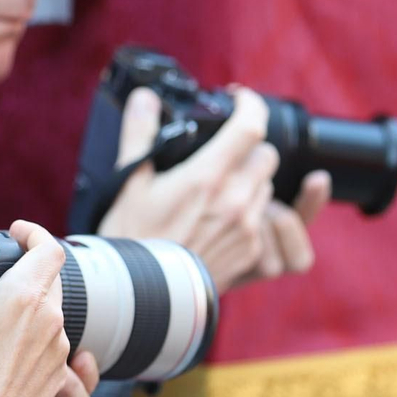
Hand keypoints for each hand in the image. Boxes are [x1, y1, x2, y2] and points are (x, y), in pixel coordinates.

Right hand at [0, 222, 71, 396]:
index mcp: (22, 300)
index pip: (48, 248)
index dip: (33, 233)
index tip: (15, 232)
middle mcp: (49, 323)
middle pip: (51, 279)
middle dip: (28, 269)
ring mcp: (57, 354)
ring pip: (52, 315)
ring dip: (31, 308)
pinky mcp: (56, 381)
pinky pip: (53, 349)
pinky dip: (34, 342)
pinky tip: (5, 354)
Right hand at [98, 86, 326, 291]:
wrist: (139, 298)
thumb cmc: (131, 239)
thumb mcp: (128, 183)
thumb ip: (139, 133)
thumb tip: (144, 98)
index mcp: (208, 178)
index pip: (251, 126)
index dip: (251, 105)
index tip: (239, 98)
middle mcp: (235, 202)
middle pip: (267, 155)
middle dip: (249, 148)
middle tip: (223, 153)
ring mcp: (247, 230)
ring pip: (268, 188)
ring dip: (252, 181)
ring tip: (220, 189)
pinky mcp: (251, 254)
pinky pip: (264, 221)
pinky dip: (250, 214)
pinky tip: (221, 219)